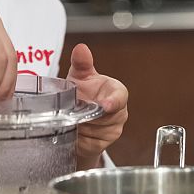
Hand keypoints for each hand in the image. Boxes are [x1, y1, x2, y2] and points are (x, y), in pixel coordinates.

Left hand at [66, 43, 127, 169]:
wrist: (74, 117)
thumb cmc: (82, 93)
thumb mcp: (79, 77)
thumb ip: (81, 63)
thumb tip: (81, 48)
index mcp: (116, 92)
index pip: (120, 96)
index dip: (113, 101)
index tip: (105, 105)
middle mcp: (118, 112)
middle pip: (106, 116)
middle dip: (88, 113)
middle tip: (74, 109)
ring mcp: (112, 130)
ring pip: (96, 130)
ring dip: (81, 124)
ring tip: (73, 117)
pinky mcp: (101, 145)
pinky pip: (89, 142)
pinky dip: (79, 136)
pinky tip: (75, 129)